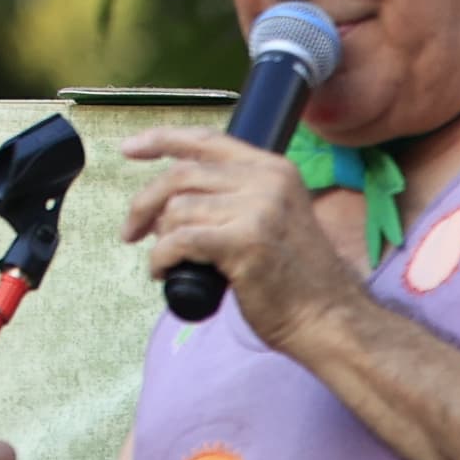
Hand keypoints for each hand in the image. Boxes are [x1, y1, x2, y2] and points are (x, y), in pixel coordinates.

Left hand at [124, 129, 364, 346]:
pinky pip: (180, 240)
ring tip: (166, 260)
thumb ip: (237, 198)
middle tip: (132, 231)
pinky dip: (162, 257)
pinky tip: (164, 272)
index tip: (130, 149)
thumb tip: (176, 200)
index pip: (206, 140)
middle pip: (181, 174)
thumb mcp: (274, 219)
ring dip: (159, 237)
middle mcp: (267, 181)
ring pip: (178, 208)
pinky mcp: (245, 242)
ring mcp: (258, 210)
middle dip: (145, 203)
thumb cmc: (297, 281)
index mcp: (273, 169)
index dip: (162, 140)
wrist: (329, 319)